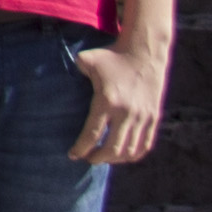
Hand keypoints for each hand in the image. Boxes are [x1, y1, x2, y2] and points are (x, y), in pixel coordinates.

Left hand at [73, 38, 170, 165]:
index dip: (81, 149)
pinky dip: (133, 155)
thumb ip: (73, 70)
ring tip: (104, 157)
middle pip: (112, 149)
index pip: (92, 134)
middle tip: (88, 158)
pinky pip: (145, 145)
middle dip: (97, 158)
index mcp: (107, 101)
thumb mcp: (88, 59)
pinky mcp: (154, 117)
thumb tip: (57, 77)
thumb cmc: (112, 56)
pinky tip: (123, 154)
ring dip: (115, 160)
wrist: (144, 51)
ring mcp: (142, 116)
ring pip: (129, 151)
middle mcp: (126, 112)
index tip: (73, 155)